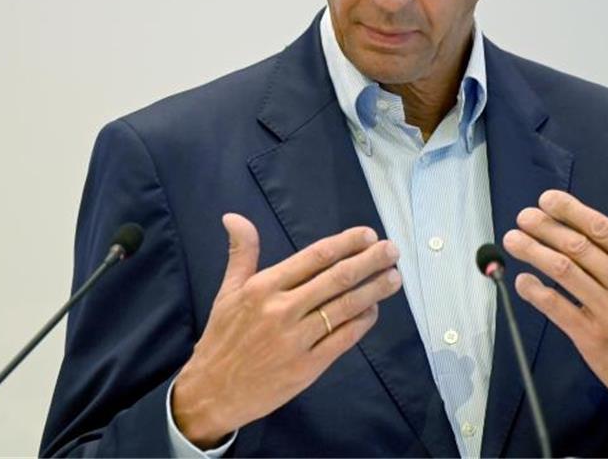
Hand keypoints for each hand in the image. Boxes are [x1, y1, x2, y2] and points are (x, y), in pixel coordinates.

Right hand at [171, 213, 401, 446]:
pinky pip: (343, 339)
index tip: (368, 234)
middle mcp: (282, 310)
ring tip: (394, 277)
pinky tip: (373, 310)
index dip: (345, 244)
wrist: (212, 392)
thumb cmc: (223, 338)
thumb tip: (234, 216)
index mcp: (263, 288)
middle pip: (337, 279)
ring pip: (345, 308)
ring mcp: (297, 340)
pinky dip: (361, 322)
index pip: (314, 258)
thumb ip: (242, 253)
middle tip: (392, 250)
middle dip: (370, 262)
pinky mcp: (308, 367)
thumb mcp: (227, 292)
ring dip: (374, 290)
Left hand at [503, 190, 607, 427]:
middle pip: (580, 248)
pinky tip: (522, 279)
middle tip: (524, 215)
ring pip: (564, 273)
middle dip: (546, 228)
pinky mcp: (592, 339)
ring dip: (534, 252)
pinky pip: (557, 308)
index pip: (606, 231)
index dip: (573, 212)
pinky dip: (536, 291)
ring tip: (512, 239)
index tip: (548, 200)